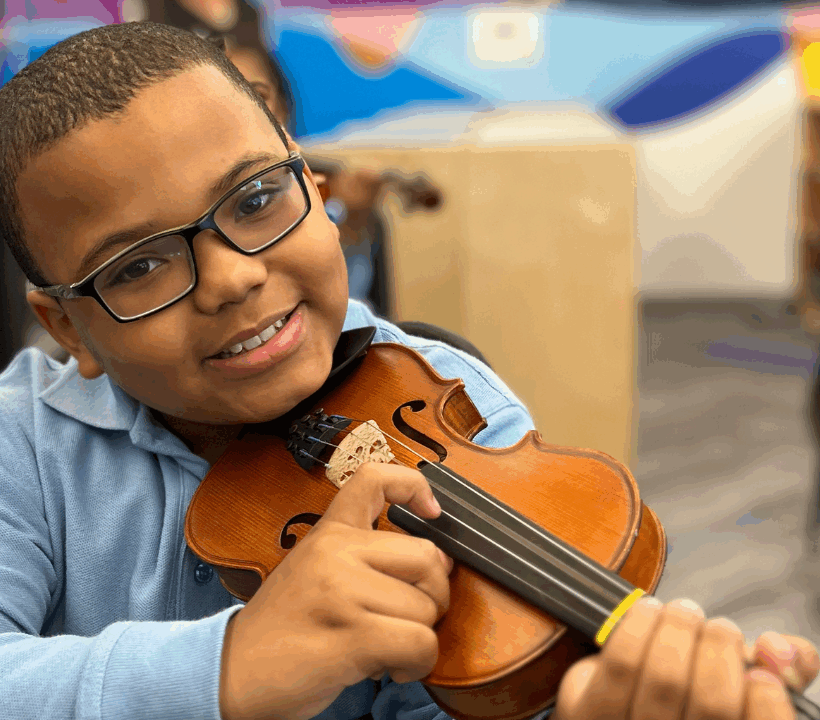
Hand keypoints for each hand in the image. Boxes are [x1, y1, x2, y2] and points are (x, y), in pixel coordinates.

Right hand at [218, 463, 452, 719]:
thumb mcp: (316, 572)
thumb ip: (367, 559)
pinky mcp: (351, 636)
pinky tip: (394, 668)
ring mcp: (341, 591)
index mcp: (328, 533)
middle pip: (426, 558)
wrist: (232, 673)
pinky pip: (420, 642)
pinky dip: (418, 663)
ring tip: (387, 648)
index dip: (414, 485)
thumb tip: (439, 563)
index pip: (374, 479)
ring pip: (426, 607)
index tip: (432, 511)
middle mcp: (335, 552)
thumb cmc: (284, 627)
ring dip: (419, 638)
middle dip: (433, 596)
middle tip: (409, 618)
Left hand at [554, 597, 819, 719]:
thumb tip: (778, 647)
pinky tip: (649, 611)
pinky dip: (640, 626)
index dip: (767, 702)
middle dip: (720, 647)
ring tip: (684, 612)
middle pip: (712, 703)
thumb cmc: (691, 698)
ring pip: (665, 677)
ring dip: (679, 629)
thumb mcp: (743, 688)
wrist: (619, 710)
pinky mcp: (585, 714)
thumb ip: (783, 669)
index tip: (760, 672)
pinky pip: (619, 663)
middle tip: (718, 626)